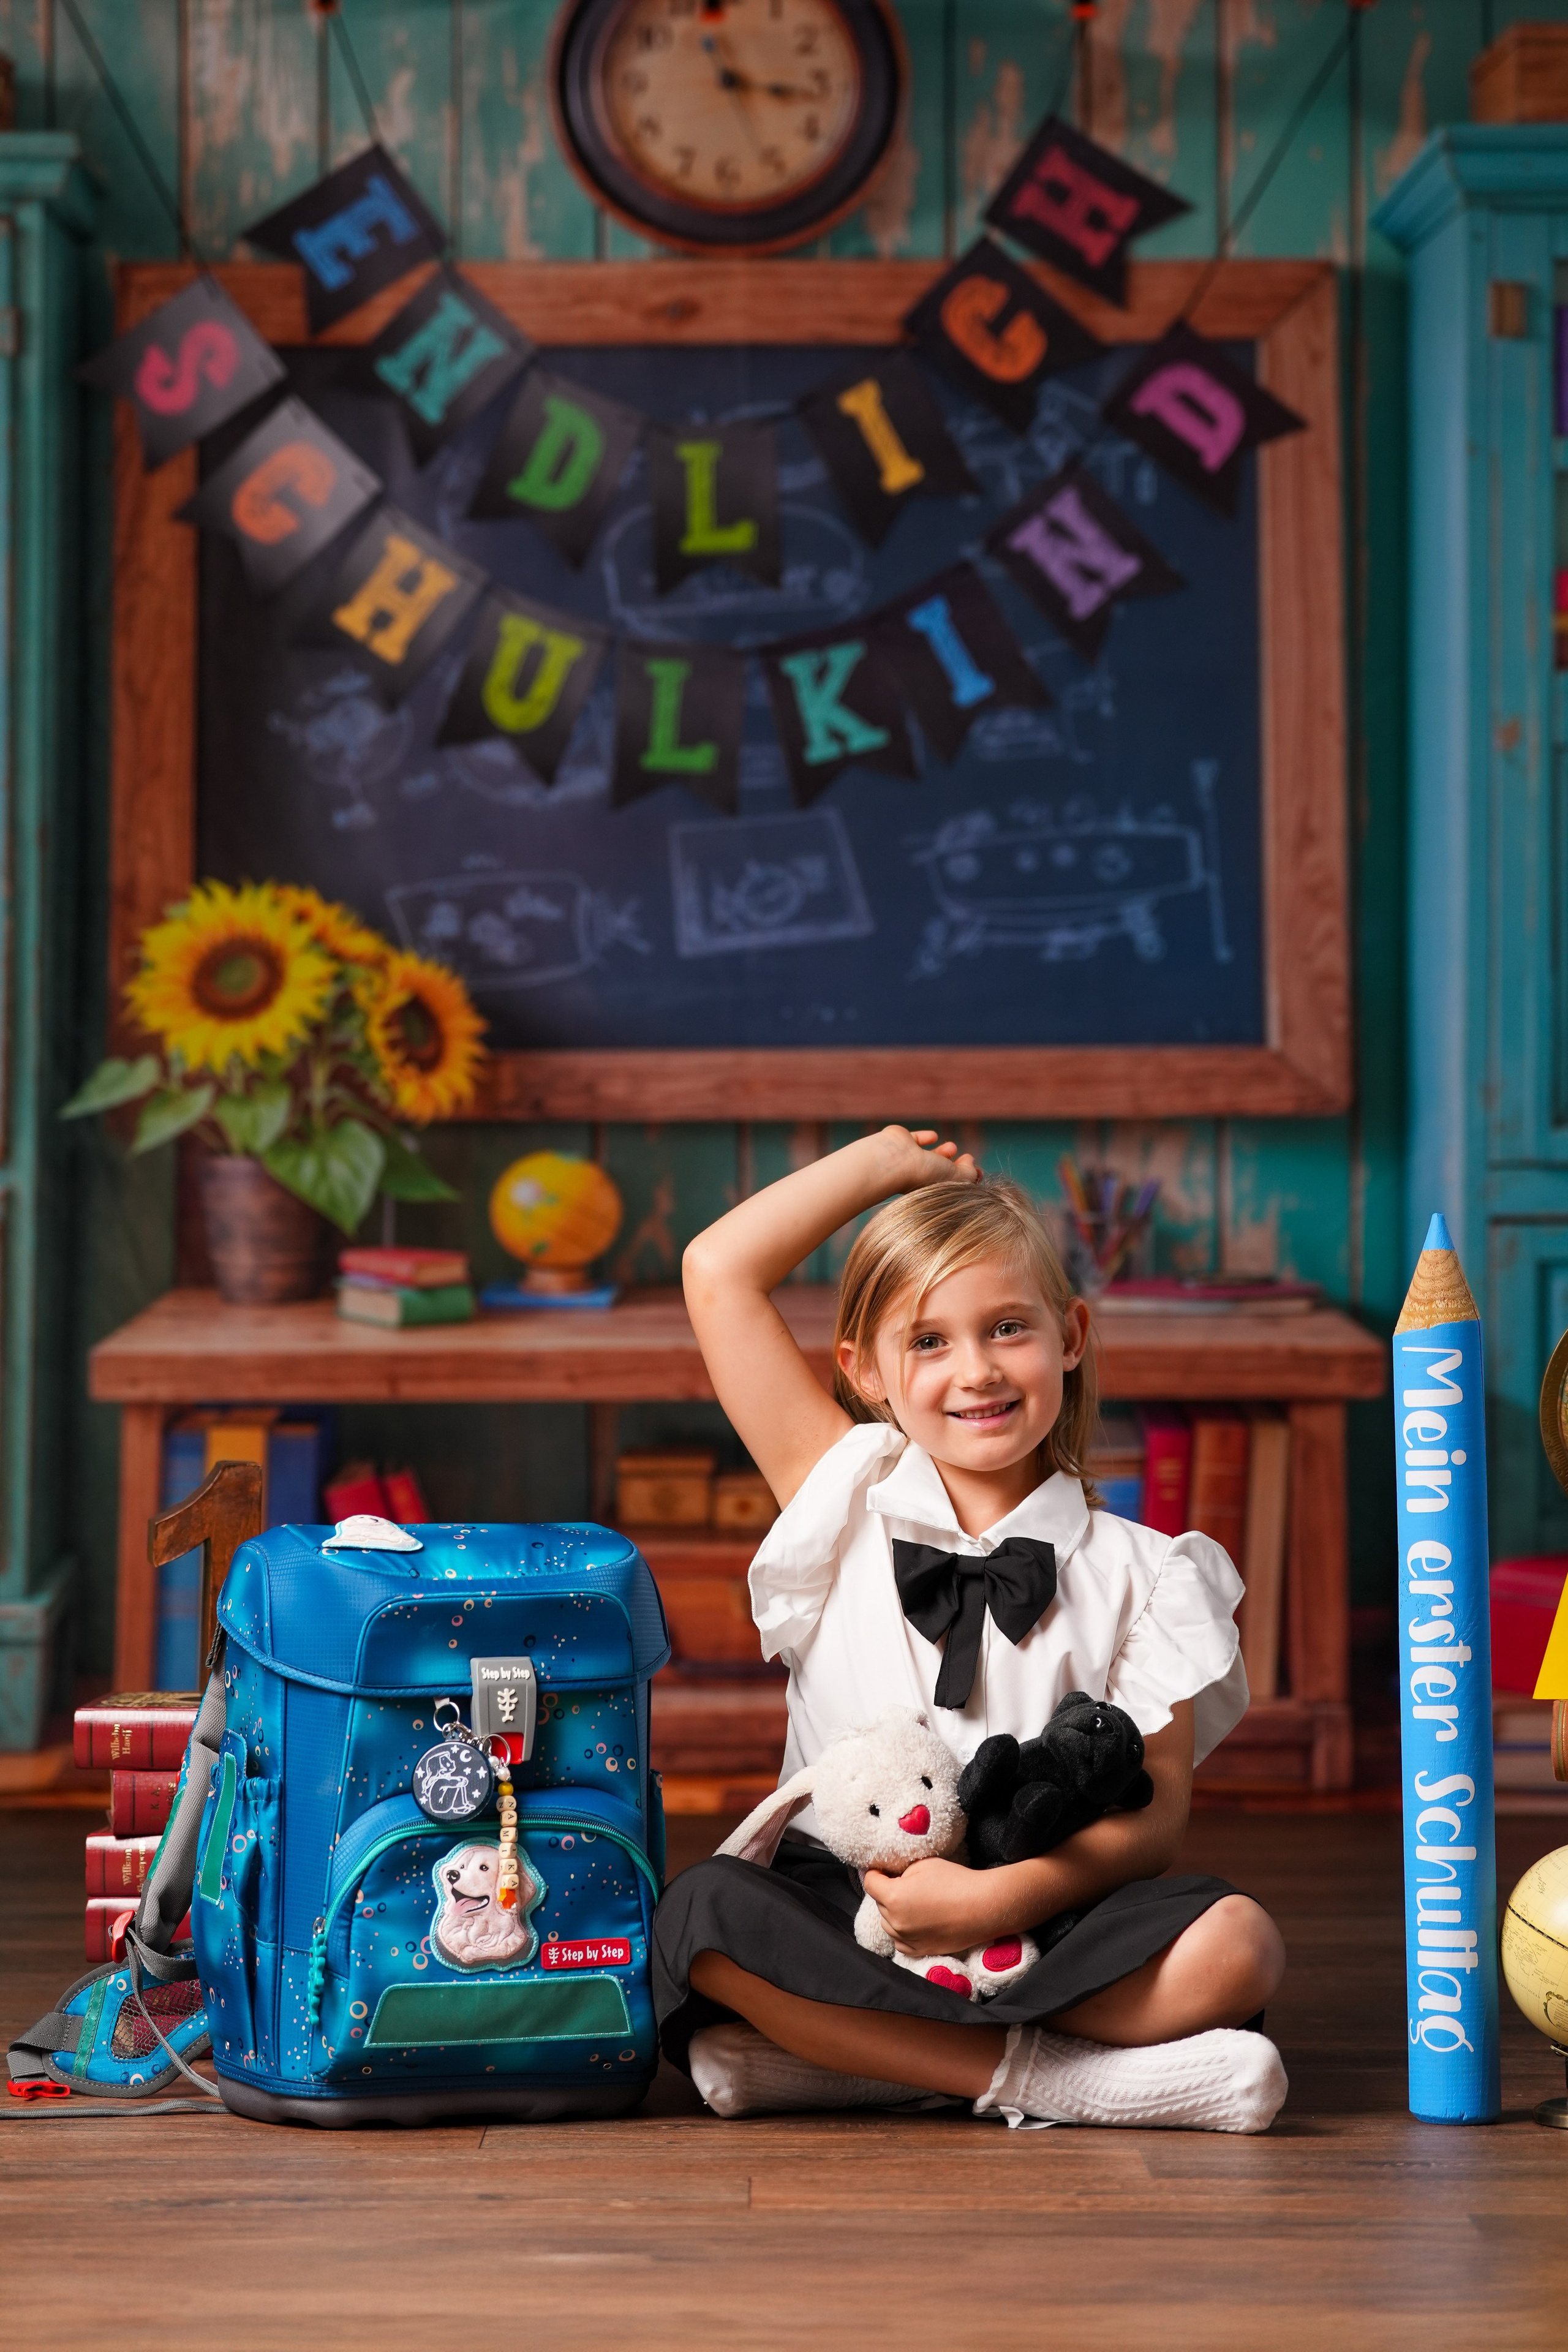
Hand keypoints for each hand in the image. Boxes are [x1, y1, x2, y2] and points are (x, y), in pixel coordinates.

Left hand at [861, 1858, 1003, 1957]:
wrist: (983, 1907)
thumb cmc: (955, 1881)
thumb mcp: (923, 1864)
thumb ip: (901, 1872)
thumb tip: (893, 1879)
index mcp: (893, 1897)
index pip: (870, 1882)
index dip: (875, 1872)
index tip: (882, 1869)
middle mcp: (896, 1922)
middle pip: (879, 1903)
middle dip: (886, 1892)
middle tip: (904, 1883)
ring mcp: (907, 1939)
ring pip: (887, 1924)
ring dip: (892, 1913)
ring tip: (911, 1903)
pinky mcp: (920, 1951)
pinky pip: (900, 1942)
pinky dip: (902, 1931)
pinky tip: (914, 1922)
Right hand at [876, 1125, 980, 1196]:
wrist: (894, 1160)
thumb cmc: (923, 1173)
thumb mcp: (956, 1178)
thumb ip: (970, 1173)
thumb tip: (975, 1166)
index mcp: (929, 1188)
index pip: (949, 1185)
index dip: (965, 1178)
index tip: (979, 1172)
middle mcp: (917, 1175)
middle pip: (939, 1171)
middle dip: (953, 1165)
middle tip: (966, 1159)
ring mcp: (907, 1159)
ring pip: (927, 1155)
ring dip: (942, 1151)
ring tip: (952, 1147)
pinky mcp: (899, 1141)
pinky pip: (914, 1139)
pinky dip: (924, 1138)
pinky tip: (933, 1136)